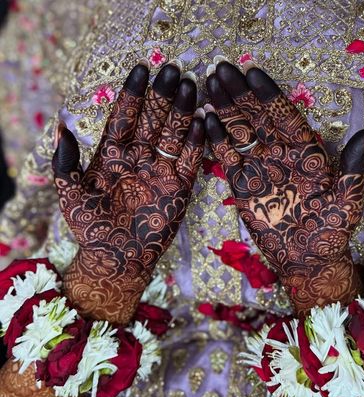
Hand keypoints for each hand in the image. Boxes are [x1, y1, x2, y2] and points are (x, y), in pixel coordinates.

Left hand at [53, 62, 203, 323]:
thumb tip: (60, 128)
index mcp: (113, 156)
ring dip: (182, 111)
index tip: (142, 70)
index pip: (125, 118)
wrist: (116, 258)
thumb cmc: (91, 228)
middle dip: (163, 95)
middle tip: (174, 70)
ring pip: (173, 135)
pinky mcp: (180, 188)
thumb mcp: (70, 194)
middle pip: (153, 120)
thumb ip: (66, 162)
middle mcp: (139, 159)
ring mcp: (160, 172)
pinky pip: (191, 160)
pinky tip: (202, 120)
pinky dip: (197, 142)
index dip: (133, 95)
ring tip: (190, 86)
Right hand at [205, 61, 363, 314]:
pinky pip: (226, 158)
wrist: (307, 258)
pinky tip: (205, 121)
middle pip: (257, 116)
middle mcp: (279, 154)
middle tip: (221, 70)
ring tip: (208, 85)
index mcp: (304, 151)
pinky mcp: (242, 185)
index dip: (268, 94)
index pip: (284, 114)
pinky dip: (215, 140)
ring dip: (224, 109)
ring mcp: (258, 168)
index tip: (252, 73)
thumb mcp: (347, 198)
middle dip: (239, 93)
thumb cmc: (331, 230)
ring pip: (239, 132)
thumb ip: (352, 166)